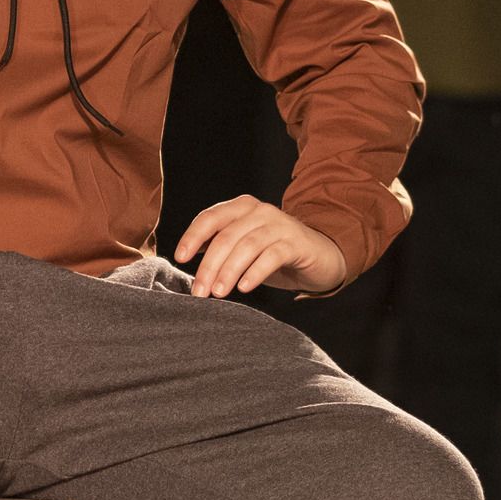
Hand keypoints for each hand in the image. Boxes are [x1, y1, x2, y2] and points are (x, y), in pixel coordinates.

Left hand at [175, 196, 345, 297]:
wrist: (320, 256)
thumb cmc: (274, 253)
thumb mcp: (243, 246)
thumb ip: (218, 245)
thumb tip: (185, 256)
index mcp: (241, 207)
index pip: (210, 218)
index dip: (192, 236)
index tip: (180, 258)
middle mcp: (259, 211)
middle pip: (226, 236)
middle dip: (209, 265)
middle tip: (199, 291)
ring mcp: (279, 225)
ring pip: (247, 246)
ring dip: (229, 271)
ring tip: (218, 292)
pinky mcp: (296, 243)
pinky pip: (272, 256)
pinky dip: (255, 272)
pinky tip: (244, 287)